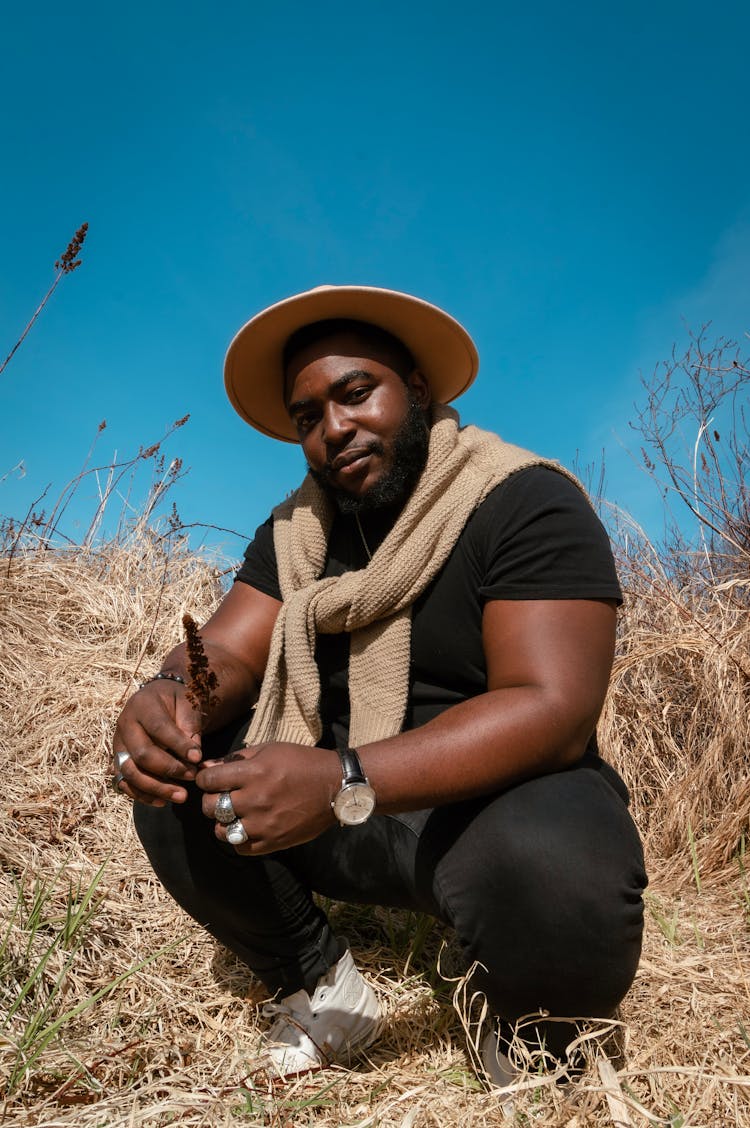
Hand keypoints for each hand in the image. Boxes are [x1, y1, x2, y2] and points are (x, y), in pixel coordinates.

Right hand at [112, 681, 203, 805]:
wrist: (158, 700)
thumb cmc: (176, 702)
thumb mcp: (187, 703)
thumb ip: (190, 727)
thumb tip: (194, 758)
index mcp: (142, 705)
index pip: (158, 728)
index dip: (178, 745)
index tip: (198, 758)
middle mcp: (125, 724)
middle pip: (141, 754)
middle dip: (168, 769)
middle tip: (192, 776)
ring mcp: (118, 744)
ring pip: (130, 772)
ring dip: (156, 788)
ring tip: (181, 796)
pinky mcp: (117, 761)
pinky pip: (124, 783)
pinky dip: (142, 795)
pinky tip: (162, 802)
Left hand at [197, 743, 339, 853]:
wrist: (335, 786)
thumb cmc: (302, 762)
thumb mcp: (269, 750)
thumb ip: (235, 758)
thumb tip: (206, 766)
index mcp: (255, 772)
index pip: (209, 780)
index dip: (204, 779)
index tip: (209, 779)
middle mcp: (256, 799)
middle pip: (211, 807)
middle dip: (210, 800)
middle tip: (220, 797)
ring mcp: (264, 824)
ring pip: (222, 831)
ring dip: (222, 823)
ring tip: (233, 814)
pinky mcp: (274, 841)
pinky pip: (241, 847)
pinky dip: (238, 839)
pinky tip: (245, 827)